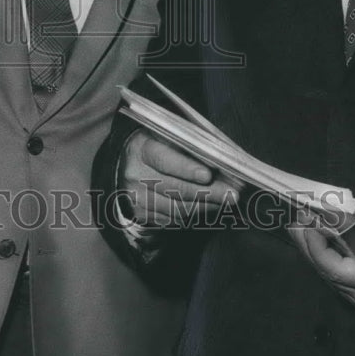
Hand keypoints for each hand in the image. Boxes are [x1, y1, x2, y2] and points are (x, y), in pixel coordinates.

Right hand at [119, 131, 239, 227]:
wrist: (122, 163)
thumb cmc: (152, 144)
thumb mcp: (163, 135)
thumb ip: (186, 144)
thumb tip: (219, 159)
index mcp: (141, 149)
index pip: (164, 160)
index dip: (186, 168)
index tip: (209, 175)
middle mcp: (136, 175)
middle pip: (174, 189)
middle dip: (207, 193)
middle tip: (232, 195)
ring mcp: (137, 198)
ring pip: (176, 209)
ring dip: (205, 207)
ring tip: (226, 202)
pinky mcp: (141, 215)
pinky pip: (172, 220)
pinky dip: (193, 215)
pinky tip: (209, 208)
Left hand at [289, 186, 354, 315]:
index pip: (334, 269)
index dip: (315, 246)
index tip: (306, 223)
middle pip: (326, 273)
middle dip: (308, 246)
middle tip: (296, 220)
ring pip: (330, 278)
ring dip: (314, 252)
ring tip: (301, 227)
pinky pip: (338, 280)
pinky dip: (326, 260)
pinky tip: (318, 241)